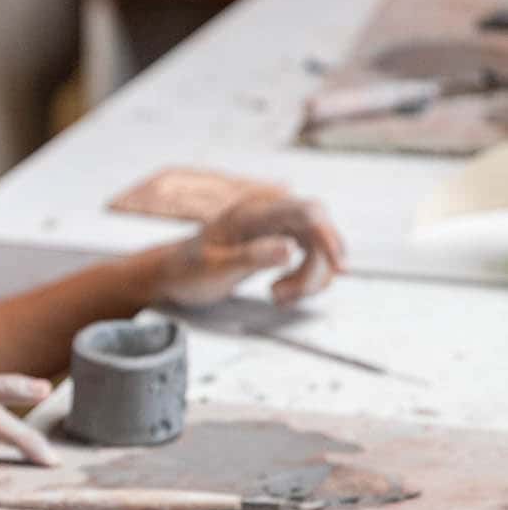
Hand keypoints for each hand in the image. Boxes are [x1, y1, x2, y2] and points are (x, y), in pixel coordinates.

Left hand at [157, 194, 344, 307]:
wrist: (171, 275)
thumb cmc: (187, 271)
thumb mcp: (216, 268)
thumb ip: (252, 257)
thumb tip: (289, 249)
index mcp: (253, 214)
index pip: (306, 213)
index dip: (328, 237)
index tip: (338, 267)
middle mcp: (268, 215)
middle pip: (318, 231)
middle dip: (316, 267)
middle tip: (286, 295)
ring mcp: (275, 229)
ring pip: (316, 248)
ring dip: (308, 278)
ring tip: (276, 297)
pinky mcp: (277, 244)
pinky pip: (308, 257)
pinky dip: (304, 279)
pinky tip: (281, 293)